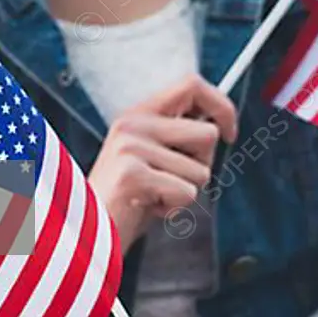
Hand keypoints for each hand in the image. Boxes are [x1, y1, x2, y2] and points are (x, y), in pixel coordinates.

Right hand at [88, 74, 237, 250]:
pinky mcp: (132, 174)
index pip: (191, 85)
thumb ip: (177, 136)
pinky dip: (175, 209)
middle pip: (208, 134)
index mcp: (139, 113)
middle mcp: (134, 123)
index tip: (230, 132)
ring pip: (201, 170)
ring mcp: (131, 147)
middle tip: (172, 180)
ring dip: (186, 191)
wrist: (87, 232)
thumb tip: (220, 123)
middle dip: (202, 164)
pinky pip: (187, 193)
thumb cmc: (128, 198)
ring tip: (155, 195)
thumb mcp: (151, 156)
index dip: (221, 106)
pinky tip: (148, 208)